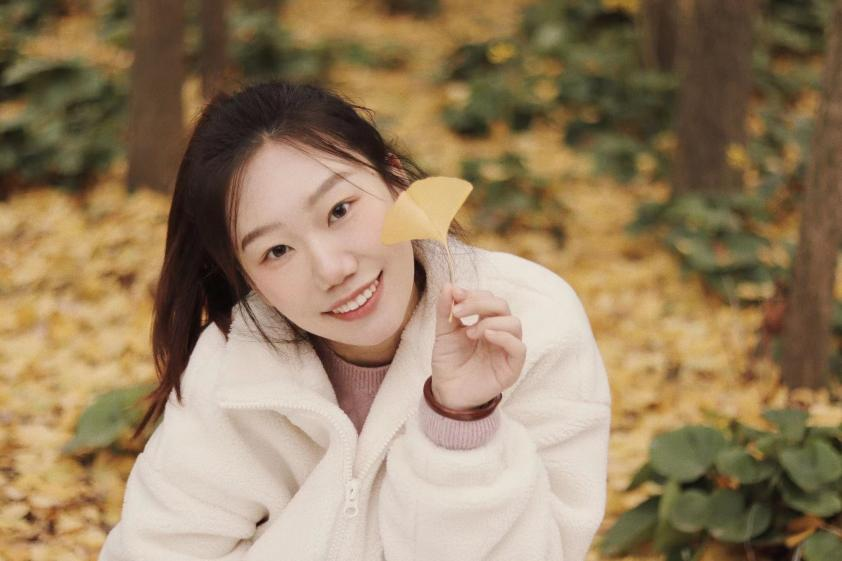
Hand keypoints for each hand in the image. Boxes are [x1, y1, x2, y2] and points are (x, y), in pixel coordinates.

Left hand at [430, 282, 526, 410]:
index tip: (454, 296)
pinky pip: (519, 347)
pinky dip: (504, 337)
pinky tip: (486, 336)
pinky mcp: (512, 367)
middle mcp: (499, 332)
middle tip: (458, 312)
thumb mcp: (443, 332)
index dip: (473, 294)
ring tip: (470, 333)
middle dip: (480, 303)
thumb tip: (448, 285)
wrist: (446, 391)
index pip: (489, 298)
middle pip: (502, 306)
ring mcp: (507, 349)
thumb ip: (446, 310)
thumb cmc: (448, 362)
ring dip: (490, 321)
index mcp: (486, 322)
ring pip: (514, 323)